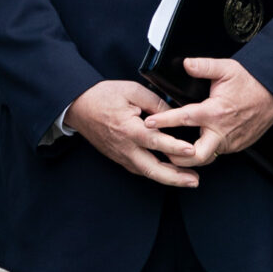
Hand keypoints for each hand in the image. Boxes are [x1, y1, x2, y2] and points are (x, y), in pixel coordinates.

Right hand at [66, 79, 199, 187]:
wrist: (78, 106)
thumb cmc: (103, 96)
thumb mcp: (131, 90)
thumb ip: (155, 102)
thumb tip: (175, 113)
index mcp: (128, 129)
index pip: (155, 141)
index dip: (175, 147)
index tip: (192, 151)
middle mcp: (125, 147)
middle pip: (152, 169)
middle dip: (175, 177)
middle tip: (194, 180)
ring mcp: (121, 155)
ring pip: (147, 173)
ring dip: (169, 179)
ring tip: (189, 180)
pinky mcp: (119, 157)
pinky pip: (139, 169)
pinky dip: (156, 173)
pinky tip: (169, 174)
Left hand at [141, 57, 272, 168]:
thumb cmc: (251, 82)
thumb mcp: (226, 68)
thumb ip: (203, 66)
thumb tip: (185, 64)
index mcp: (215, 111)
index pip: (183, 118)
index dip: (164, 121)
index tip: (149, 123)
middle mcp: (222, 131)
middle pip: (197, 155)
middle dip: (178, 156)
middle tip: (163, 149)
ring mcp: (231, 141)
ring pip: (207, 157)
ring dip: (190, 155)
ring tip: (175, 149)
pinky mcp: (237, 145)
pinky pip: (218, 152)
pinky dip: (205, 150)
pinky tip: (195, 143)